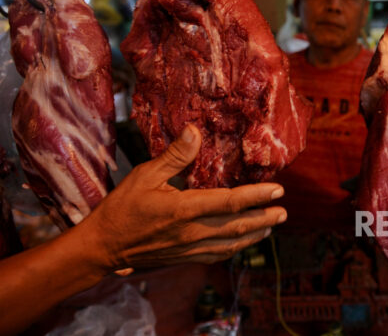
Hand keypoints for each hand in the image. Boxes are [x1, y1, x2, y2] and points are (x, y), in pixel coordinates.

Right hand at [79, 124, 286, 271]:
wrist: (104, 247)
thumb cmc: (122, 208)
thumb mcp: (144, 174)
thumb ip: (174, 155)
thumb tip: (195, 131)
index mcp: (184, 209)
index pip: (231, 202)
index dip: (257, 196)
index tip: (278, 190)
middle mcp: (193, 232)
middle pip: (238, 225)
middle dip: (264, 217)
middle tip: (283, 210)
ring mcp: (191, 248)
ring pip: (232, 243)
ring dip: (256, 234)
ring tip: (273, 225)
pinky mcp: (186, 258)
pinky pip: (219, 254)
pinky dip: (236, 247)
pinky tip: (245, 241)